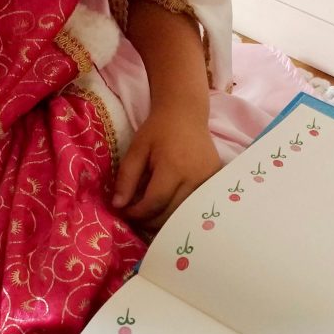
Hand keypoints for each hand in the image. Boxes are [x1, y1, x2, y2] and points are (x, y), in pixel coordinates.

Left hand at [113, 103, 221, 229]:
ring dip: (165, 219)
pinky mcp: (215, 181)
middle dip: (149, 220)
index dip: (137, 212)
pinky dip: (180, 211)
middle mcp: (195, 177)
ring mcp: (209, 180)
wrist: (186, 113)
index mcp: (173, 167)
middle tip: (136, 216)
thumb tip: (118, 206)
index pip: (154, 202)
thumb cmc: (158, 130)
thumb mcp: (136, 149)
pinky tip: (168, 207)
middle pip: (171, 213)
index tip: (125, 212)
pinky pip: (196, 205)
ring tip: (150, 214)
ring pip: (185, 213)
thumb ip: (126, 178)